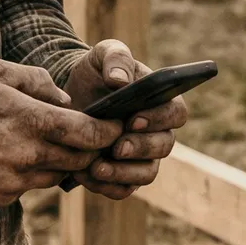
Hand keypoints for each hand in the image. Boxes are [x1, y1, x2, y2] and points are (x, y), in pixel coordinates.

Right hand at [0, 58, 123, 207]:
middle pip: (79, 160)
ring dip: (59, 162)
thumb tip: (64, 100)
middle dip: (90, 149)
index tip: (115, 126)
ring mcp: (13, 182)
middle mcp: (27, 157)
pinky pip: (27, 188)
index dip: (108, 132)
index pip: (88, 134)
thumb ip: (35, 80)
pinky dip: (29, 174)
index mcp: (30, 122)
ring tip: (45, 143)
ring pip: (55, 176)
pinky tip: (10, 157)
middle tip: (90, 137)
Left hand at [62, 40, 187, 201]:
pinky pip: (123, 189)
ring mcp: (141, 156)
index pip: (176, 113)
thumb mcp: (102, 55)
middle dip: (140, 149)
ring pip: (147, 173)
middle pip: (163, 147)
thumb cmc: (96, 72)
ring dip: (124, 173)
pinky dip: (106, 186)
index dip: (159, 119)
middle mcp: (157, 132)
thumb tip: (121, 81)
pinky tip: (84, 176)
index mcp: (161, 101)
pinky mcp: (122, 175)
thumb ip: (115, 58)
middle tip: (116, 147)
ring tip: (96, 167)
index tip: (134, 119)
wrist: (70, 96)